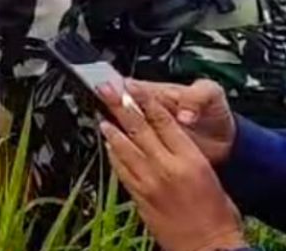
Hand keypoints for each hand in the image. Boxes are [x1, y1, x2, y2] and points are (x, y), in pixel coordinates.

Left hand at [99, 83, 245, 250]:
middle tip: (106, 89)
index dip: (145, 100)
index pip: (163, 121)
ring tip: (102, 115)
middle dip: (120, 106)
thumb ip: (187, 154)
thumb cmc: (217, 215)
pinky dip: (113, 154)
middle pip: (138, 129)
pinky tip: (108, 146)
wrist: (209, 246)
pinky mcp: (138, 196)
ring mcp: (148, 182)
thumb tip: (170, 137)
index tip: (132, 85)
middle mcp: (166, 167)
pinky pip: (121, 169)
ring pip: (124, 148)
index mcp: (189, 159)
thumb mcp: (209, 174)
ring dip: (112, 130)